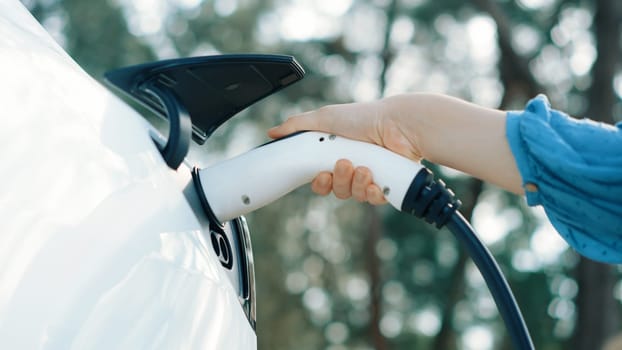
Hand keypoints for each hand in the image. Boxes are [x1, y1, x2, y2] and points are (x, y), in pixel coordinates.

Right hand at [268, 99, 420, 204]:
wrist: (398, 124)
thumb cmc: (364, 117)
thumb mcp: (324, 117)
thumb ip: (296, 126)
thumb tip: (272, 132)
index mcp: (337, 154)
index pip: (321, 180)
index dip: (319, 183)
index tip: (321, 175)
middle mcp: (353, 167)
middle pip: (337, 190)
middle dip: (338, 180)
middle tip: (344, 164)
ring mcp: (371, 177)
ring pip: (354, 195)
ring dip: (356, 183)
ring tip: (364, 168)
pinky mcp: (387, 185)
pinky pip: (374, 200)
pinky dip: (373, 192)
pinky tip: (376, 181)